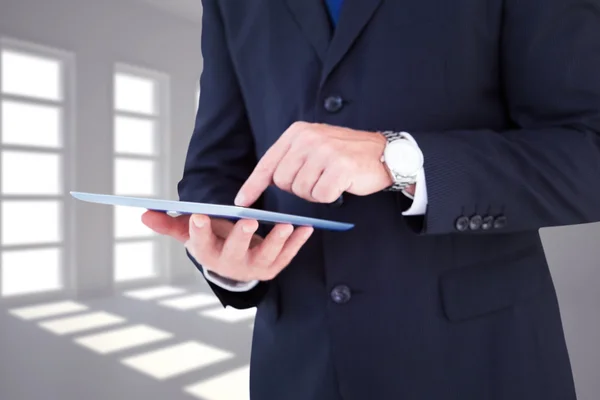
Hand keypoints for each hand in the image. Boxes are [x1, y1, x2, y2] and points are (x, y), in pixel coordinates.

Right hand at [141, 210, 313, 281]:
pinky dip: (297, 243)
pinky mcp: (274, 267)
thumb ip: (170, 224)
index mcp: (208, 254)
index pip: (200, 244)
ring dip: (277, 240)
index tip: (198, 216)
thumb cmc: (213, 241)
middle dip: (240, 236)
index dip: (198, 231)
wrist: (235, 264)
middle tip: (247, 221)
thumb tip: (144, 214)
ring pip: (266, 255)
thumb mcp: (191, 233)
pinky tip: (306, 228)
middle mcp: (231, 264)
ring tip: (285, 225)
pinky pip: (288, 255)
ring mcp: (255, 267)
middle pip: (234, 251)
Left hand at [234, 122, 393, 206]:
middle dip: (297, 188)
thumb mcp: (314, 146)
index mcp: (298, 132)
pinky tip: (341, 184)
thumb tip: (264, 182)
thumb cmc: (346, 154)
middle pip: (282, 181)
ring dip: (315, 193)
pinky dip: (330, 196)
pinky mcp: (339, 167)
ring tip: (331, 179)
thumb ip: (291, 159)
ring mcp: (324, 151)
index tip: (242, 201)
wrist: (384, 153)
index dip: (253, 185)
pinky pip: (321, 196)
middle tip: (318, 179)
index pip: (268, 163)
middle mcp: (308, 138)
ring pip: (301, 191)